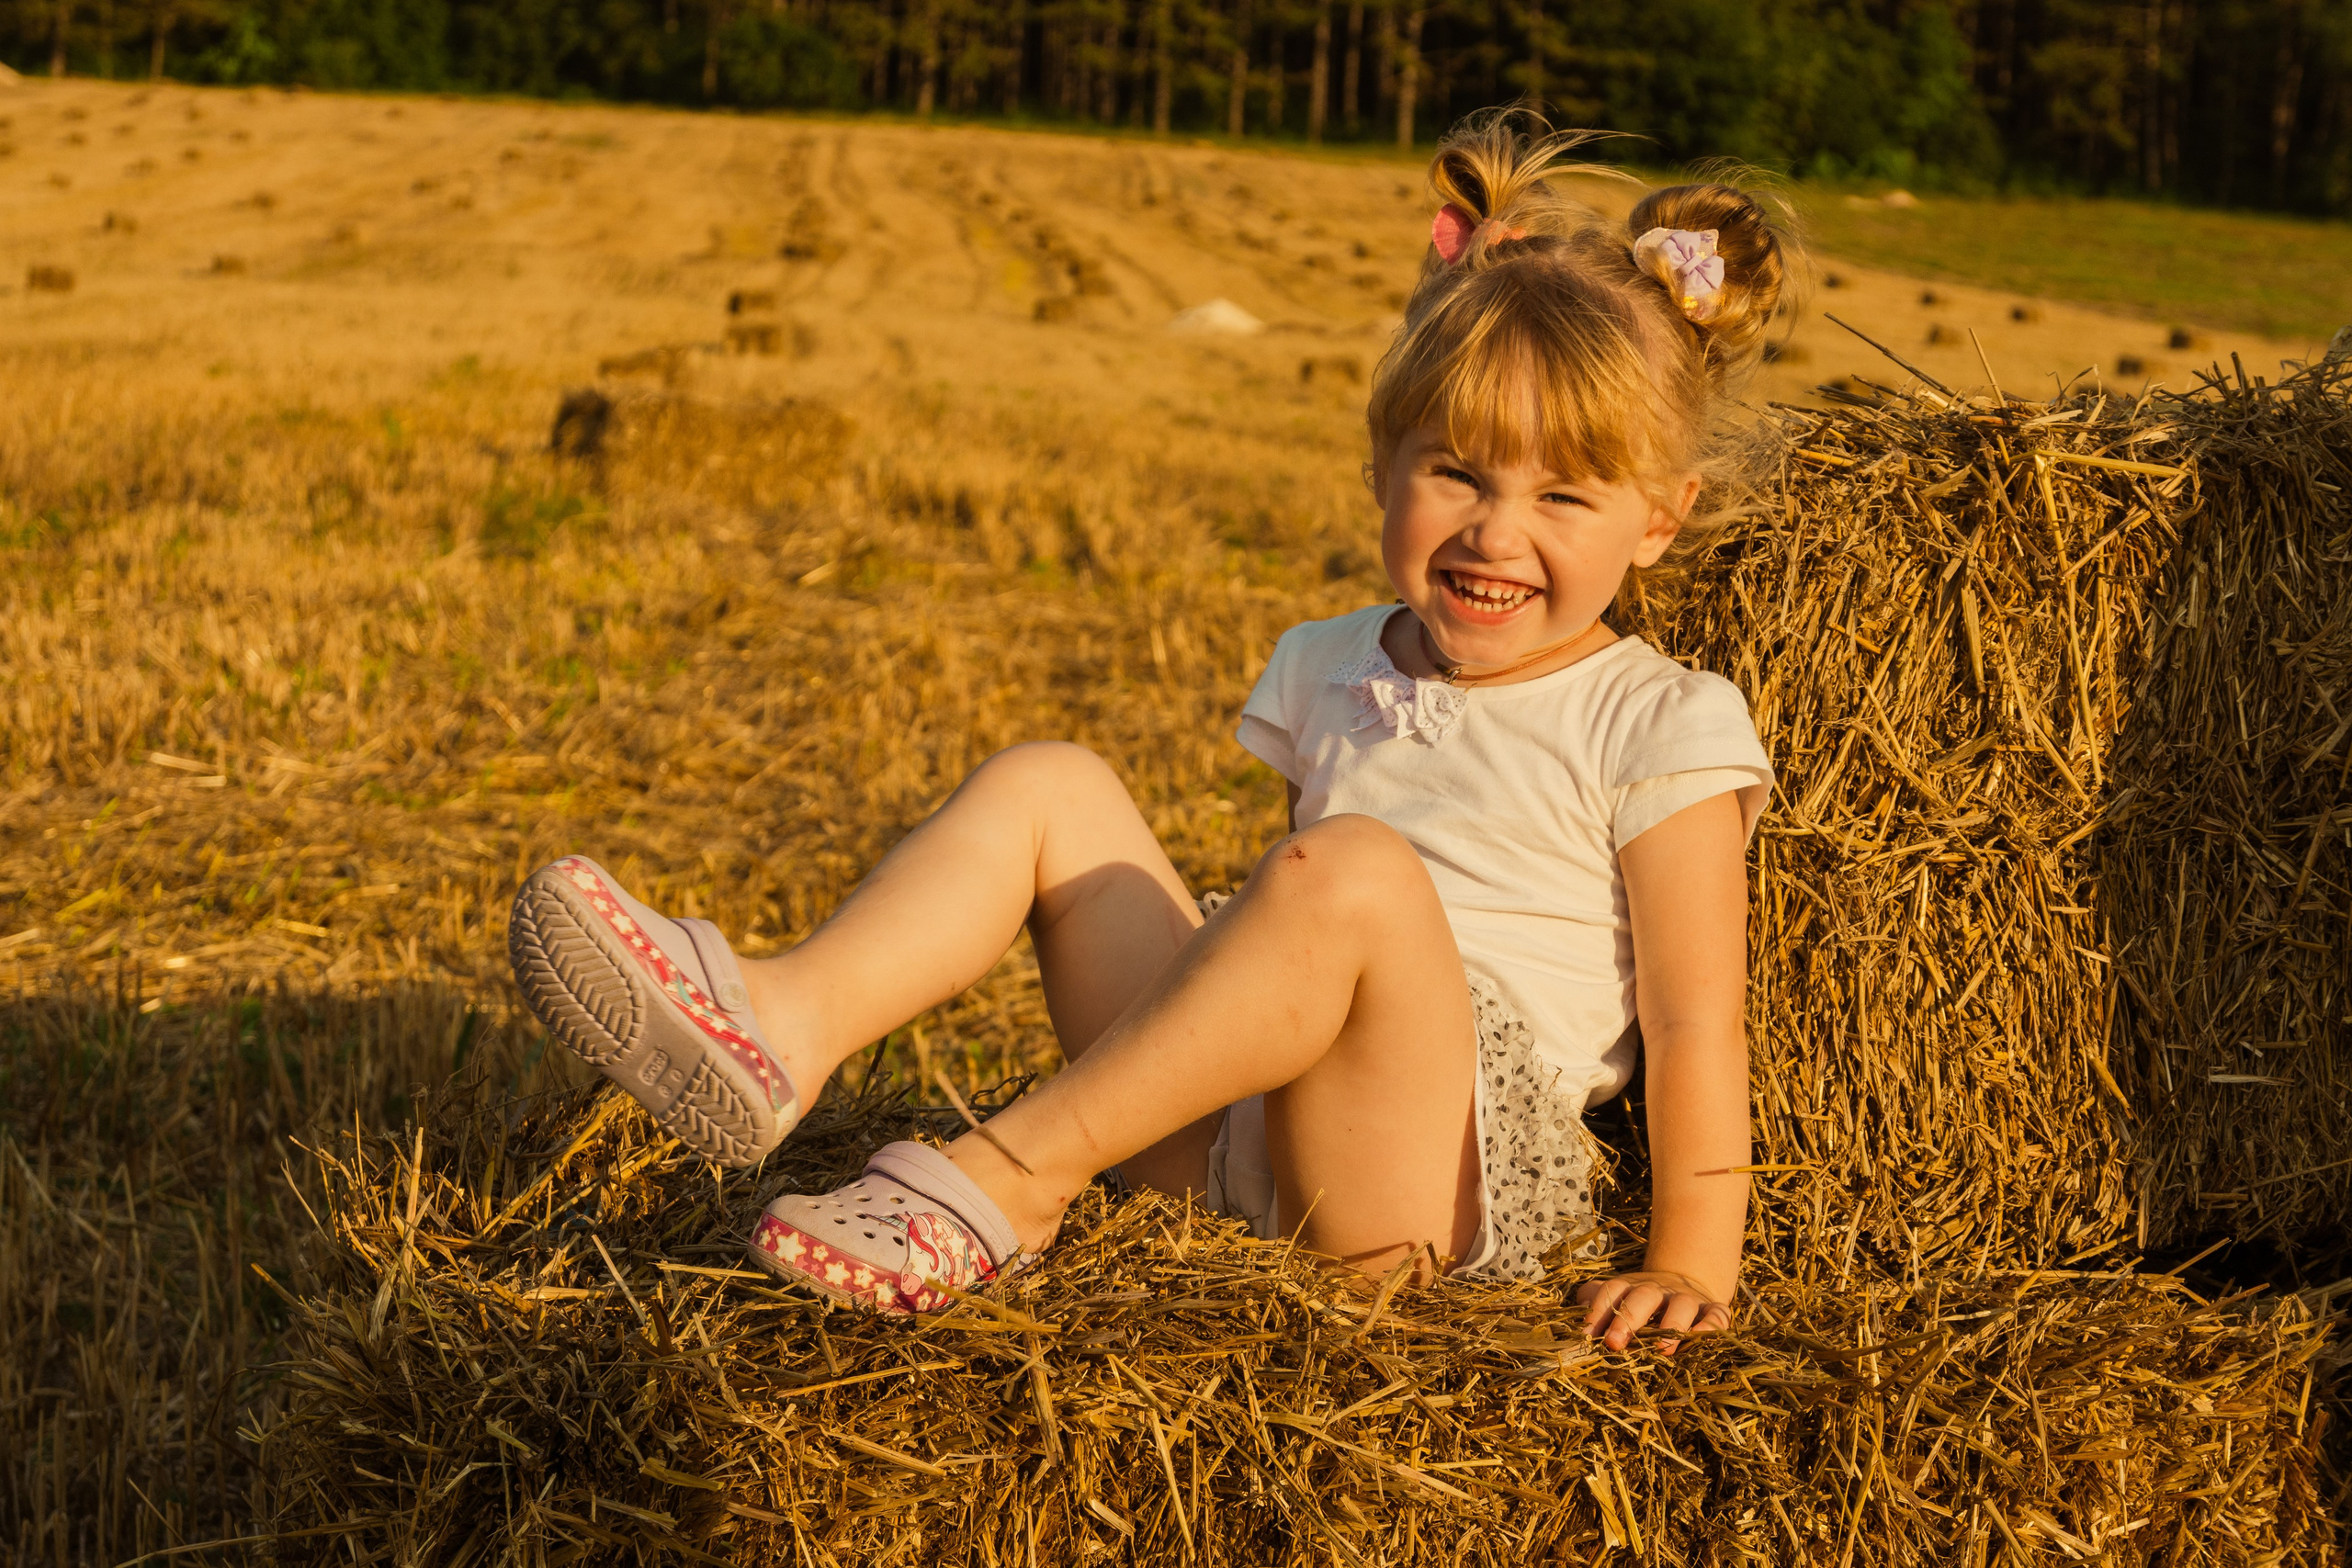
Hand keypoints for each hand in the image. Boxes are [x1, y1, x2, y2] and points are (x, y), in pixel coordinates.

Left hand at [1574, 1271, 1731, 1353]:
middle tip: (1613, 1343)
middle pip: (1643, 1296)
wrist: (1686, 1282)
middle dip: (1628, 1318)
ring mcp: (1688, 1298)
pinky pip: (1717, 1314)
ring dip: (1672, 1324)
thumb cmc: (1641, 1303)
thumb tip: (1573, 1324)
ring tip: (1663, 1349)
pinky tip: (1702, 1337)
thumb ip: (1594, 1305)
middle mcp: (1659, 1289)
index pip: (1611, 1292)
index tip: (1584, 1335)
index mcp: (1631, 1286)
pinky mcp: (1713, 1309)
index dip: (1597, 1311)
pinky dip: (1711, 1325)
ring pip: (1682, 1304)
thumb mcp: (1617, 1299)